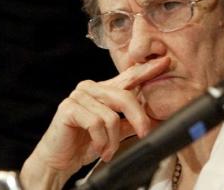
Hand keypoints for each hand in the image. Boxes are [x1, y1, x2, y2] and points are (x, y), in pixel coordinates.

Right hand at [20, 57, 169, 187]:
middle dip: (138, 119)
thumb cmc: (84, 144)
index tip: (165, 62)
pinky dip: (101, 140)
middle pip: (126, 97)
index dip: (147, 69)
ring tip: (109, 151)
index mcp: (104, 91)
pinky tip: (98, 148)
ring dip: (113, 139)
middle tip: (144, 134)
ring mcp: (79, 95)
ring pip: (111, 115)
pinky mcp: (69, 107)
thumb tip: (158, 121)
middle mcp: (92, 88)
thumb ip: (133, 123)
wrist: (58, 160)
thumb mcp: (115, 132)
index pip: (129, 76)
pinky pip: (96, 123)